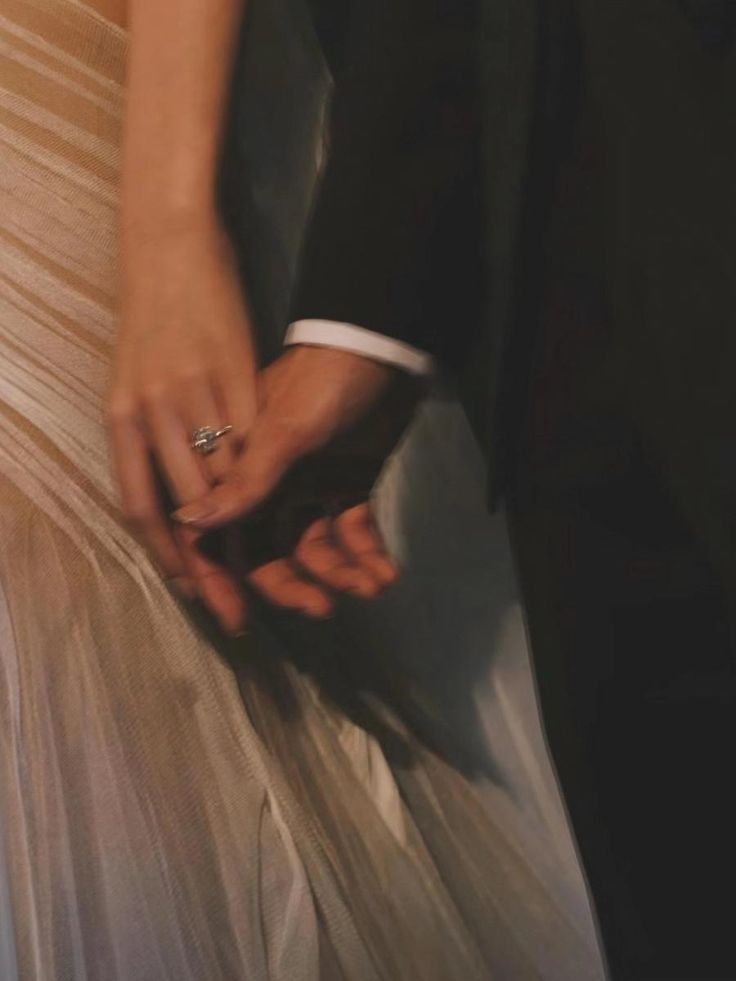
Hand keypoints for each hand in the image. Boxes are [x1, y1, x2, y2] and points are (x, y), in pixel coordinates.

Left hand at [107, 213, 256, 623]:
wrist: (170, 246)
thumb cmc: (154, 317)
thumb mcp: (135, 381)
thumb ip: (150, 439)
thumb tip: (174, 493)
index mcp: (121, 416)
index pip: (140, 505)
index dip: (166, 555)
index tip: (192, 590)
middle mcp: (151, 410)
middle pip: (183, 504)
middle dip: (209, 563)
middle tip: (234, 605)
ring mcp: (194, 391)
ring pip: (221, 476)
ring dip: (243, 527)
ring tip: (264, 566)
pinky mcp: (234, 372)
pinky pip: (251, 436)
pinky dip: (264, 472)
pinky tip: (282, 501)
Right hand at [175, 346, 418, 617]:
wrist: (384, 347)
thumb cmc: (326, 381)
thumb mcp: (285, 431)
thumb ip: (246, 482)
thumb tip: (190, 525)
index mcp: (244, 469)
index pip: (227, 534)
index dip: (228, 578)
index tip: (239, 620)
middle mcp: (273, 484)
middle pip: (273, 551)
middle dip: (296, 584)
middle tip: (323, 608)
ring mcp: (313, 485)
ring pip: (319, 547)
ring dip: (343, 573)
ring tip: (373, 586)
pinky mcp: (350, 483)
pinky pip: (355, 531)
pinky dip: (369, 553)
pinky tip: (386, 571)